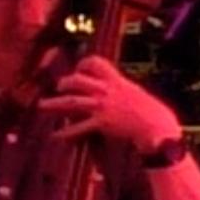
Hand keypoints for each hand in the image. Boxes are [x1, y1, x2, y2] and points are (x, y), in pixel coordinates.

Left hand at [40, 55, 182, 153]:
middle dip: (65, 82)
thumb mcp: (135, 93)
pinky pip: (79, 127)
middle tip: (59, 87)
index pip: (97, 64)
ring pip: (72, 102)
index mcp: (116, 82)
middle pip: (77, 81)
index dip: (85, 64)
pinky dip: (66, 132)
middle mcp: (107, 91)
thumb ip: (121, 89)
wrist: (158, 125)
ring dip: (54, 104)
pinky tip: (56, 136)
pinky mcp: (102, 123)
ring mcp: (103, 106)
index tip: (79, 68)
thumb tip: (114, 88)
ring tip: (41, 106)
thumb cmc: (150, 111)